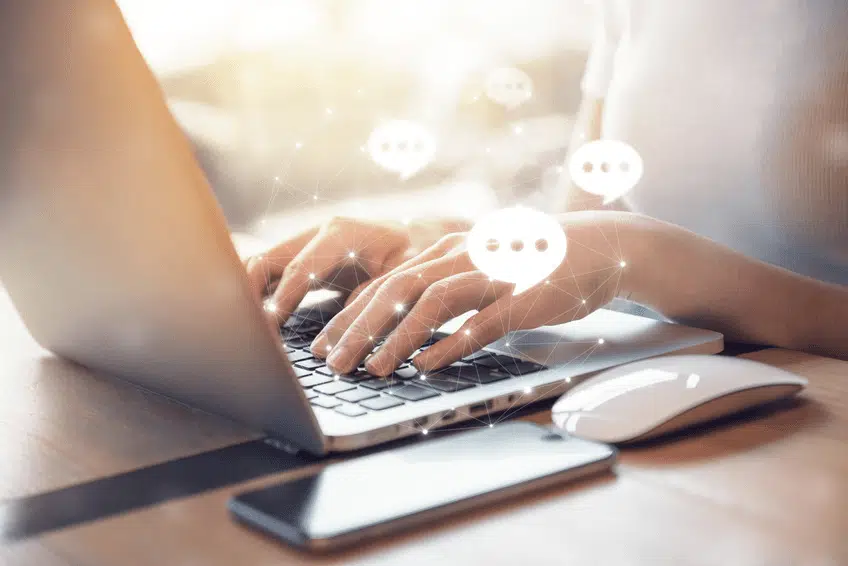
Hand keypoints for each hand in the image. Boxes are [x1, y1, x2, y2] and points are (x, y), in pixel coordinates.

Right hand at [244, 217, 464, 322]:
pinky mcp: (304, 260)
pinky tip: (255, 324)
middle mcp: (317, 234)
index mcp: (340, 233)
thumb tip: (348, 327)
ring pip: (261, 266)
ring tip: (242, 331)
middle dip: (249, 295)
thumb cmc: (417, 255)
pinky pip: (271, 276)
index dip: (282, 300)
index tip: (269, 328)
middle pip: (266, 261)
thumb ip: (375, 295)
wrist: (421, 238)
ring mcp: (307, 245)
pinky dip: (258, 297)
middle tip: (245, 332)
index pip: (300, 269)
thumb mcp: (404, 274)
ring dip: (248, 296)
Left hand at [311, 211, 648, 375]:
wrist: (596, 247)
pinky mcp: (521, 296)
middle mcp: (460, 256)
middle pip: (396, 289)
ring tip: (373, 369)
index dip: (349, 315)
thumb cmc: (528, 263)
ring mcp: (491, 274)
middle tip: (332, 363)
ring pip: (431, 302)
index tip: (323, 345)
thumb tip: (401, 330)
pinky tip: (427, 366)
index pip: (384, 282)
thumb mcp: (476, 267)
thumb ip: (441, 287)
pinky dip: (450, 344)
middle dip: (358, 329)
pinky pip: (479, 322)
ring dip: (398, 338)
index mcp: (444, 249)